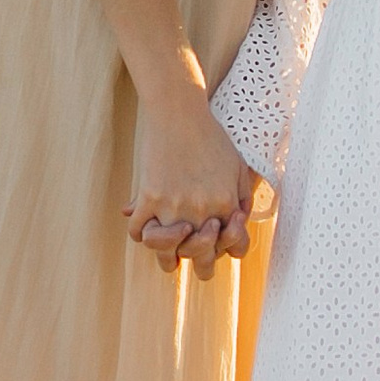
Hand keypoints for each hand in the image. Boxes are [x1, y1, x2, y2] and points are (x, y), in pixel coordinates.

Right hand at [126, 85, 256, 275]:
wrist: (180, 114)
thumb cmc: (212, 138)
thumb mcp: (237, 167)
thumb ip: (241, 198)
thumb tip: (237, 222)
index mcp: (227, 206)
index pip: (234, 249)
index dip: (229, 249)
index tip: (221, 239)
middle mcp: (201, 213)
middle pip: (202, 259)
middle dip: (203, 267)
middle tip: (199, 263)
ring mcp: (173, 208)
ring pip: (166, 254)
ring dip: (169, 259)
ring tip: (170, 260)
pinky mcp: (148, 198)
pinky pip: (138, 231)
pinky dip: (141, 233)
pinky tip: (147, 226)